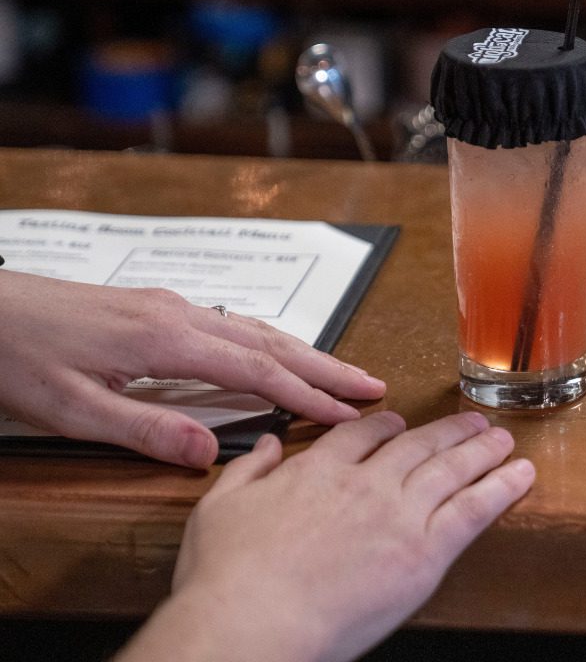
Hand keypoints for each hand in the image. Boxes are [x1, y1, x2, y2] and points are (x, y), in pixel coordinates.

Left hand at [0, 270, 384, 466]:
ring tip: (343, 373)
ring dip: (306, 353)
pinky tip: (278, 357)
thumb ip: (144, 428)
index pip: (256, 371)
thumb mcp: (70, 407)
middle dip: (327, 367)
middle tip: (374, 386)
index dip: (306, 396)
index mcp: (166, 340)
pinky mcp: (158, 308)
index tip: (348, 415)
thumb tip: (210, 453)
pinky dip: (272, 344)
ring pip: (257, 330)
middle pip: (272, 342)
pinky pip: (235, 325)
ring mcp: (171, 307)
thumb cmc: (18, 353)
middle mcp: (179, 316)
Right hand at [118, 411, 535, 661]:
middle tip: (471, 422)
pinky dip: (502, 488)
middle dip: (447, 431)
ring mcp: (399, 514)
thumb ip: (247, 470)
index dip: (386, 427)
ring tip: (502, 438)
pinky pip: (474, 509)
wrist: (254, 622)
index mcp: (318, 471)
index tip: (399, 423)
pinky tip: (521, 474)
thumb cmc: (227, 578)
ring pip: (451, 469)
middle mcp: (365, 483)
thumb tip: (268, 444)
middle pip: (416, 445)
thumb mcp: (219, 510)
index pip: (361, 437)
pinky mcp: (425, 551)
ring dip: (481, 449)